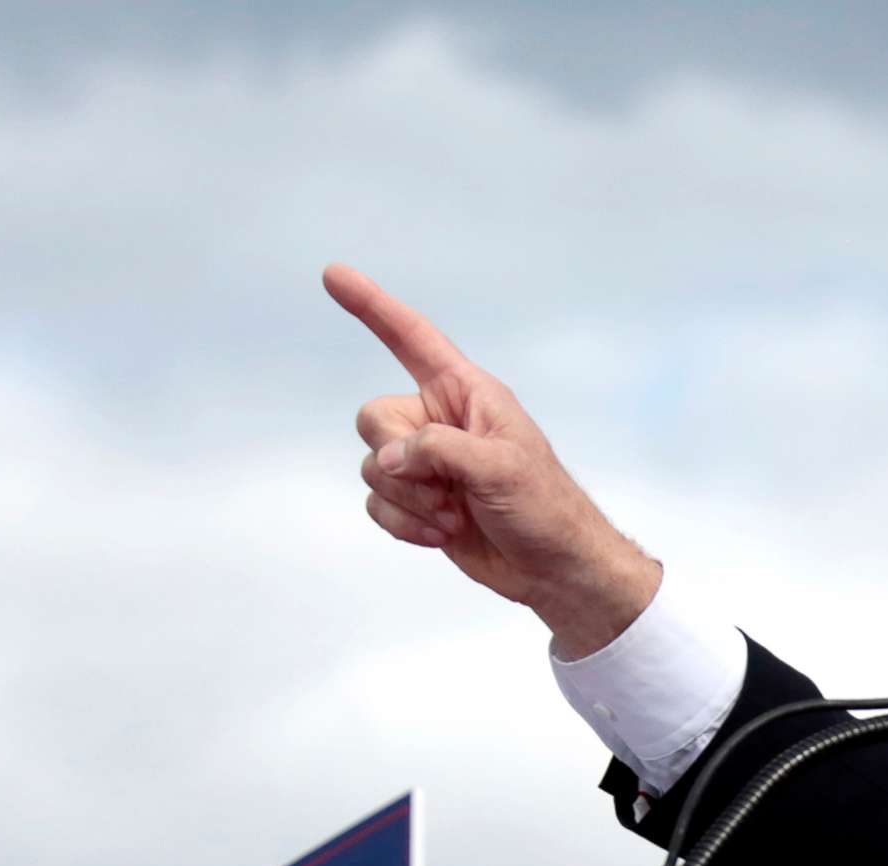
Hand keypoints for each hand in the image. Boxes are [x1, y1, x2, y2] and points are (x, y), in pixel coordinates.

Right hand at [325, 262, 661, 655]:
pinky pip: (378, 503)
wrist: (554, 569)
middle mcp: (439, 421)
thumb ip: (438, 449)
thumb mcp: (501, 467)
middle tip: (446, 489)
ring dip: (408, 501)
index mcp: (466, 392)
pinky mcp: (417, 503)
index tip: (333, 275)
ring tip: (453, 516)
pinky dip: (402, 524)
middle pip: (374, 419)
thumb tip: (387, 459)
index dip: (372, 306)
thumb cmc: (545, 507)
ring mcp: (426, 464)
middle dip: (400, 462)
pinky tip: (441, 535)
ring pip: (373, 468)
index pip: (411, 337)